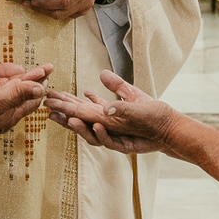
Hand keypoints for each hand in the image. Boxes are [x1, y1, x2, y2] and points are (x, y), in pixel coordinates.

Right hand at [0, 64, 53, 142]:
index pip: (31, 98)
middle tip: (44, 68)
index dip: (40, 84)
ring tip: (30, 70)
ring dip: (20, 78)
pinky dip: (2, 79)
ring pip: (9, 89)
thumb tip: (39, 89)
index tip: (47, 71)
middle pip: (22, 92)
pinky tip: (5, 76)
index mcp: (10, 114)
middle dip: (33, 79)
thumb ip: (18, 94)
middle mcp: (1, 109)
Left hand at [25, 0, 106, 20]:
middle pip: (60, 11)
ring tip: (32, 3)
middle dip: (42, 8)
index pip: (63, 1)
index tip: (33, 0)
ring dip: (45, 11)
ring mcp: (83, 9)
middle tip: (28, 3)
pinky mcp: (79, 12)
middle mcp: (85, 2)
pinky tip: (44, 5)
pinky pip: (63, 15)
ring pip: (60, 15)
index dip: (46, 2)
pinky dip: (52, 11)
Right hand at [44, 70, 178, 154]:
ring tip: (70, 119)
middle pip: (80, 123)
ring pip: (92, 135)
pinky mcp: (125, 145)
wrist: (169, 127)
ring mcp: (115, 137)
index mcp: (105, 115)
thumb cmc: (151, 113)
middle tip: (50, 109)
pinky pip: (111, 142)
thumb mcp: (132, 94)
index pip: (80, 109)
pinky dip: (103, 134)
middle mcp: (106, 127)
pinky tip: (98, 124)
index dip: (65, 103)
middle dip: (65, 117)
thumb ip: (117, 86)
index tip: (51, 96)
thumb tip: (101, 73)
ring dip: (81, 128)